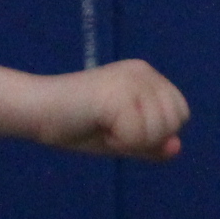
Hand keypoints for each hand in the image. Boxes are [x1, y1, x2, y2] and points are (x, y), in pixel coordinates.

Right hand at [0, 60, 189, 159]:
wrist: (39, 111)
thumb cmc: (77, 125)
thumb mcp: (123, 138)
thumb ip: (151, 143)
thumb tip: (176, 146)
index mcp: (147, 77)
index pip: (180, 113)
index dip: (154, 133)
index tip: (121, 126)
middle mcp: (144, 72)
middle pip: (174, 122)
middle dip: (145, 138)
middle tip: (112, 128)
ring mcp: (131, 80)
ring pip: (158, 131)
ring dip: (130, 140)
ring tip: (103, 125)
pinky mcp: (119, 93)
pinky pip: (137, 136)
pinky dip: (118, 142)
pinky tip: (98, 126)